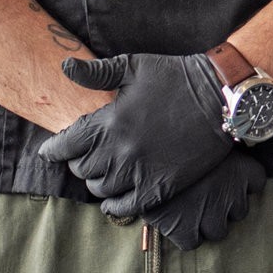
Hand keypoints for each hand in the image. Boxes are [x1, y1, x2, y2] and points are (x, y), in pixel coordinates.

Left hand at [36, 52, 233, 214]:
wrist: (221, 98)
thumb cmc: (177, 77)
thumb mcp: (134, 66)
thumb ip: (96, 72)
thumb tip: (65, 69)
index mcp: (109, 122)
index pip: (64, 146)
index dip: (53, 149)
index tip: (51, 151)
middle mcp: (119, 151)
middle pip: (81, 169)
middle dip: (79, 162)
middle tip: (87, 156)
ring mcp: (140, 172)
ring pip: (100, 189)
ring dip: (98, 181)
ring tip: (104, 172)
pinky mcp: (160, 187)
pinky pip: (125, 207)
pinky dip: (114, 205)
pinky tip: (114, 198)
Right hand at [141, 149, 266, 250]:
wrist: (143, 154)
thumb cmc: (174, 137)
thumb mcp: (205, 134)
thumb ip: (221, 147)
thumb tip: (229, 137)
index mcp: (242, 168)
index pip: (257, 182)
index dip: (241, 182)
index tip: (227, 177)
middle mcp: (232, 194)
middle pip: (240, 210)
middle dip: (223, 205)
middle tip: (203, 193)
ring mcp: (211, 215)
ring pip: (219, 231)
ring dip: (207, 223)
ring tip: (189, 206)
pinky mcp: (185, 230)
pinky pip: (192, 242)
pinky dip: (185, 235)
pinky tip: (176, 219)